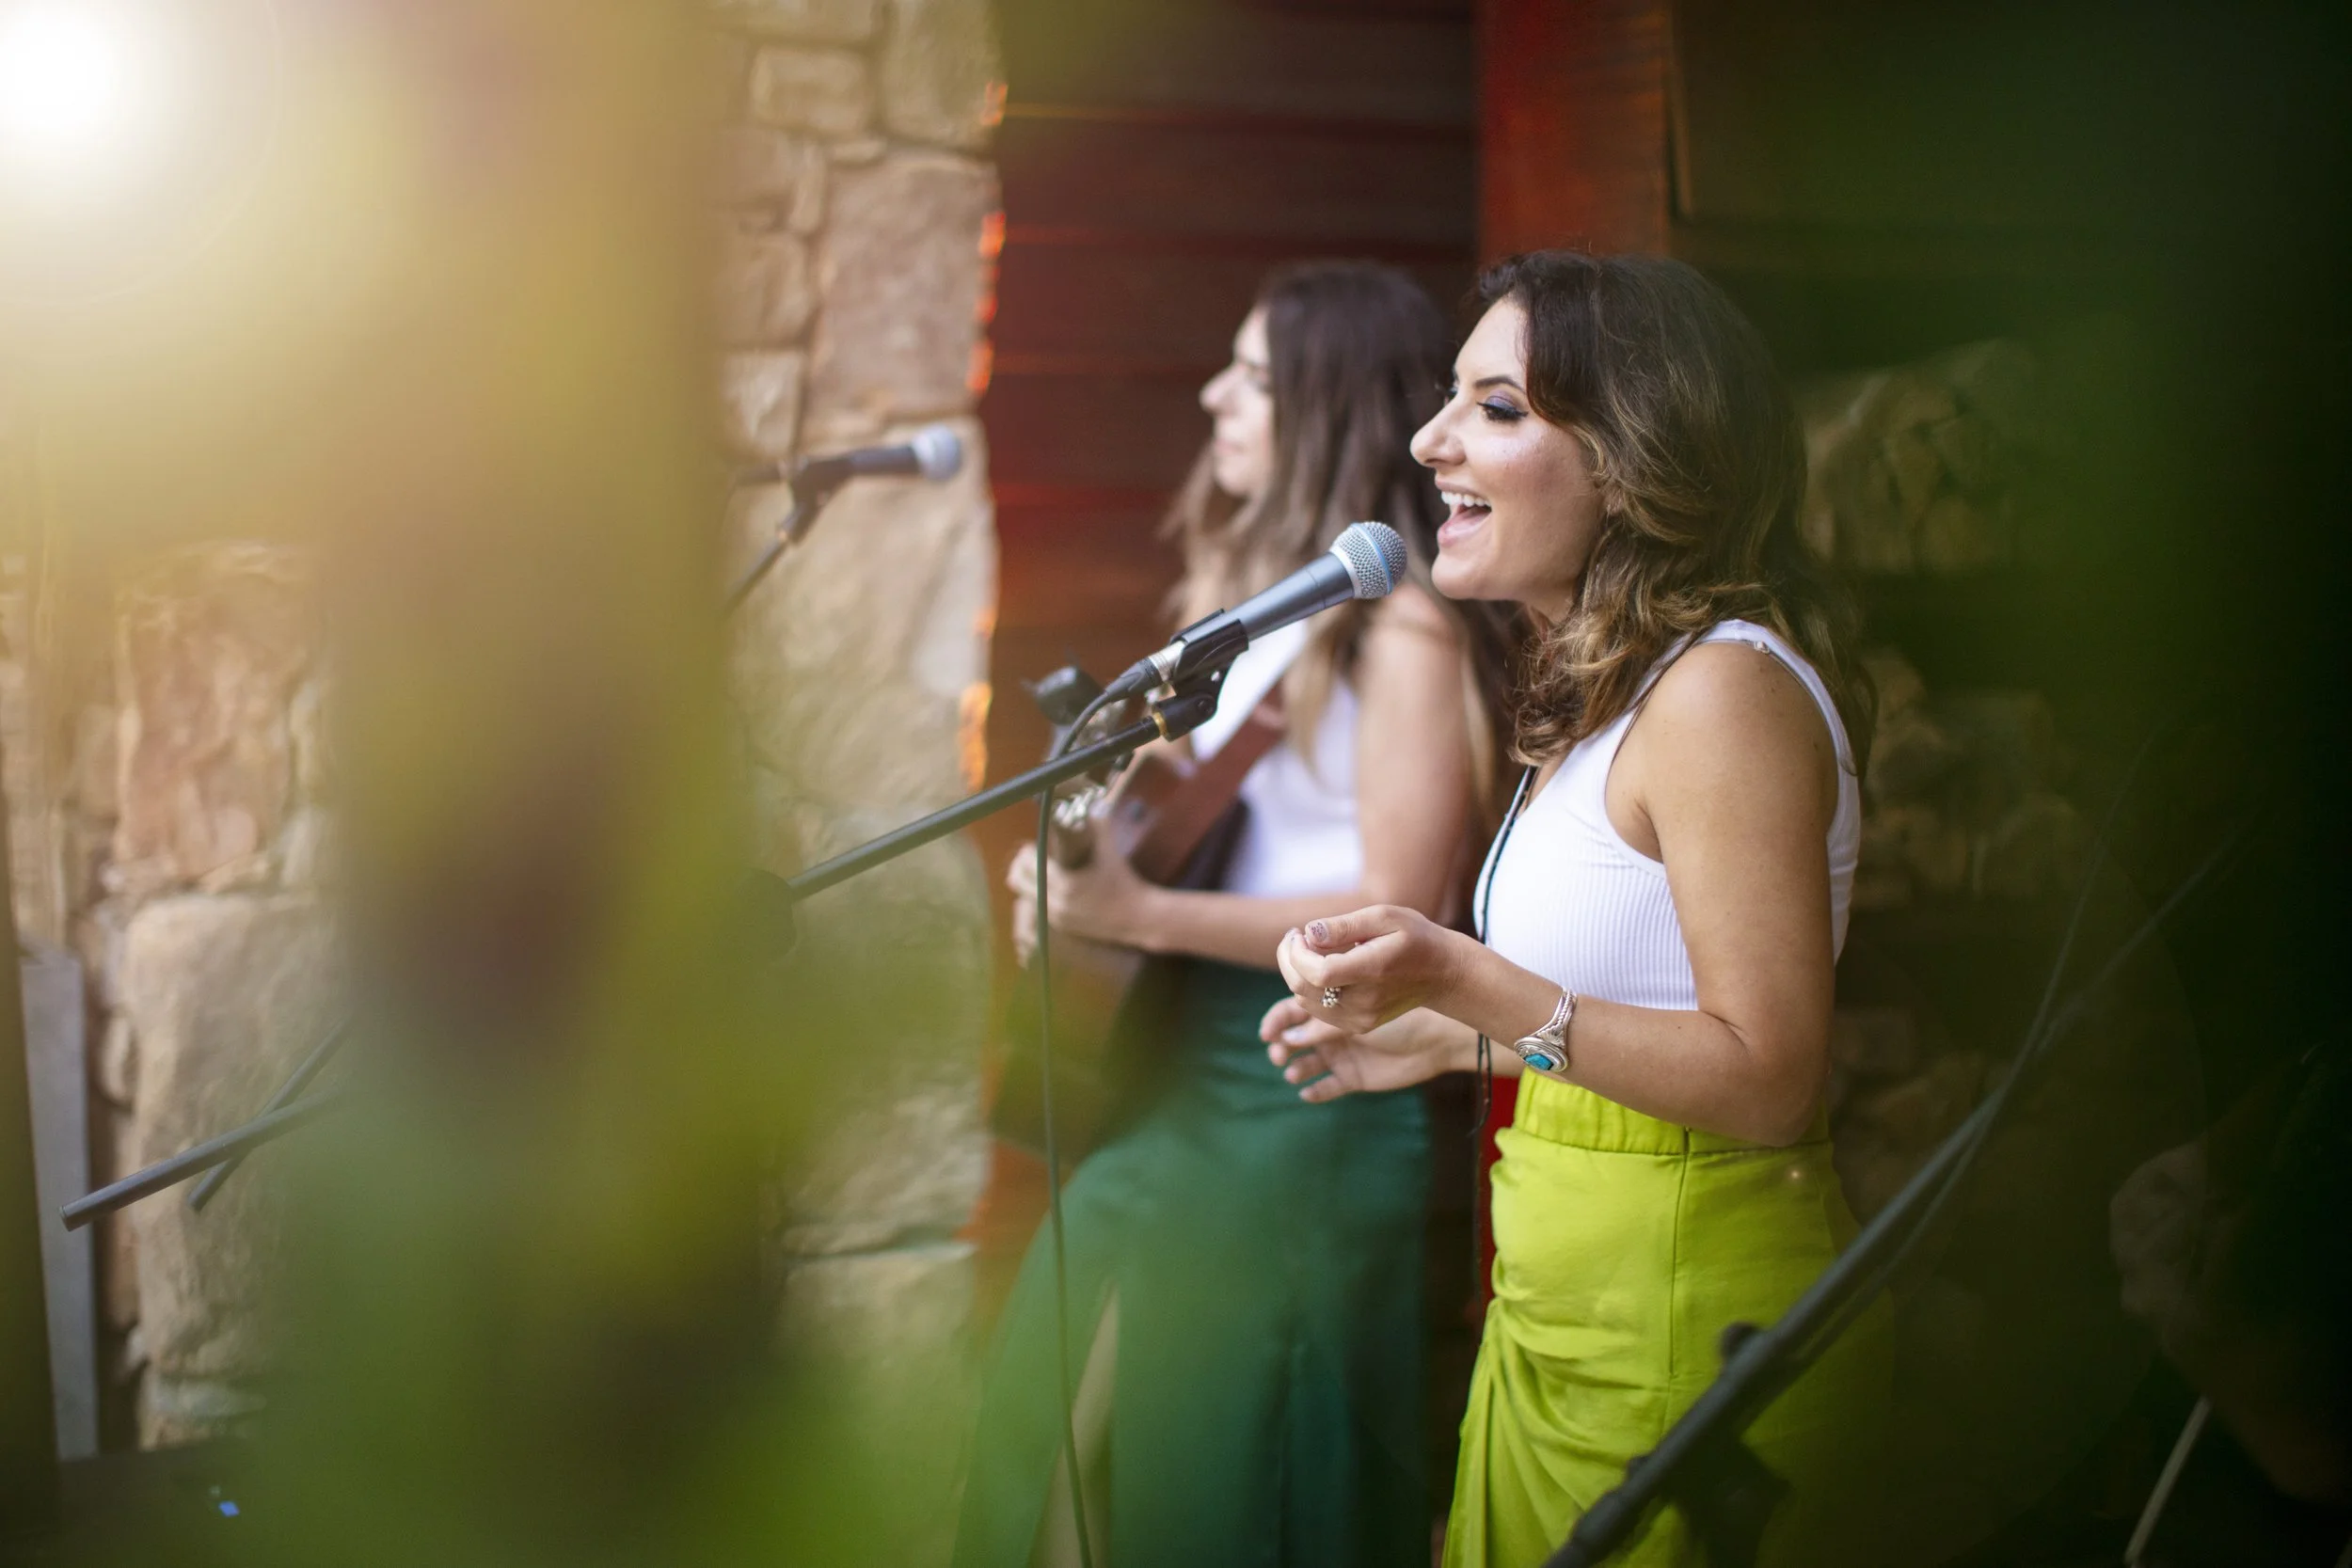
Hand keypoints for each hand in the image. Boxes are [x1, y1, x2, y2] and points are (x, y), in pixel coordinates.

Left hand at [1004, 841, 1157, 961]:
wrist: (1137, 918)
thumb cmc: (1124, 883)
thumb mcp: (1111, 853)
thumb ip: (1099, 827)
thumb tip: (1092, 804)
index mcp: (1066, 884)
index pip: (1030, 863)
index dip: (1028, 851)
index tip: (1035, 844)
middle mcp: (1056, 903)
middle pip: (1018, 881)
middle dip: (1021, 865)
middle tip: (1032, 855)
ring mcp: (1057, 917)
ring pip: (1023, 895)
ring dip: (1027, 880)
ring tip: (1039, 869)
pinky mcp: (1060, 926)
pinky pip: (1035, 908)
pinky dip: (1035, 895)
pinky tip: (1047, 885)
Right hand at [1260, 999, 1468, 1102]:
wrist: (1435, 1040)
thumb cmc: (1399, 1017)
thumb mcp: (1357, 1017)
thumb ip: (1324, 1026)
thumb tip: (1288, 1036)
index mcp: (1332, 1008)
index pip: (1292, 1012)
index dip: (1276, 1021)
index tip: (1267, 1032)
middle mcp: (1332, 1032)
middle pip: (1294, 1038)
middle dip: (1282, 1045)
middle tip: (1279, 1053)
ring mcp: (1342, 1054)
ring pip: (1307, 1064)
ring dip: (1296, 1068)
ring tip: (1295, 1071)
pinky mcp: (1353, 1077)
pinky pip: (1327, 1087)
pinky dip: (1315, 1091)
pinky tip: (1308, 1092)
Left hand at [1273, 906, 1467, 1034]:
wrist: (1443, 974)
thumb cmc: (1415, 937)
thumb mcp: (1385, 916)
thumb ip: (1344, 925)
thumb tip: (1308, 933)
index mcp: (1372, 971)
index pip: (1317, 973)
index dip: (1296, 953)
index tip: (1298, 932)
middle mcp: (1364, 1002)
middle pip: (1303, 989)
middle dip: (1288, 959)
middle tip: (1295, 936)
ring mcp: (1360, 1019)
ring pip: (1305, 1002)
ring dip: (1295, 973)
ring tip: (1306, 949)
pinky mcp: (1358, 1026)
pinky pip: (1317, 1010)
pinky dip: (1309, 989)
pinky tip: (1318, 968)